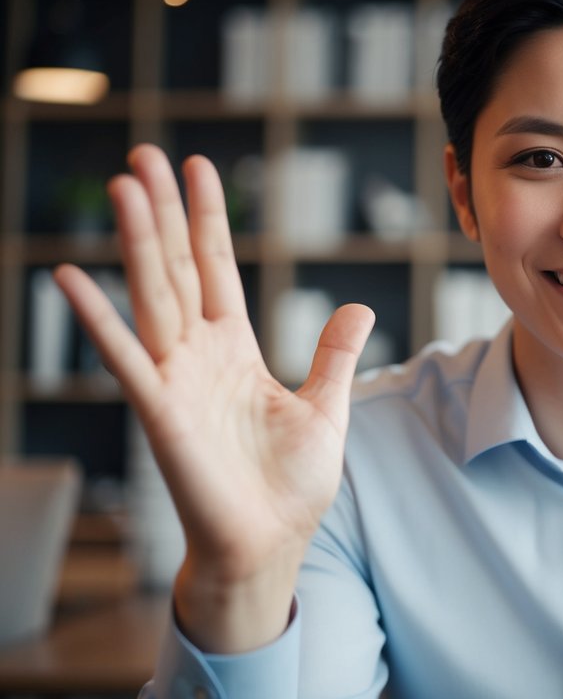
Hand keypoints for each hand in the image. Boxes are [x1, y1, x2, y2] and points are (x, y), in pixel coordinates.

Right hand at [55, 145, 374, 651]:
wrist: (271, 544)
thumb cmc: (291, 484)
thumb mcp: (326, 406)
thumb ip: (334, 354)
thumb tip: (357, 307)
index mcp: (236, 350)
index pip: (218, 268)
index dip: (208, 220)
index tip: (199, 168)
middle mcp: (200, 355)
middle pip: (177, 267)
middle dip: (163, 212)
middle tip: (145, 154)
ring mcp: (176, 379)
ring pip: (153, 295)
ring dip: (138, 241)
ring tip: (125, 186)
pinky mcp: (161, 412)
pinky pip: (125, 358)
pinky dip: (98, 319)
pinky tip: (69, 277)